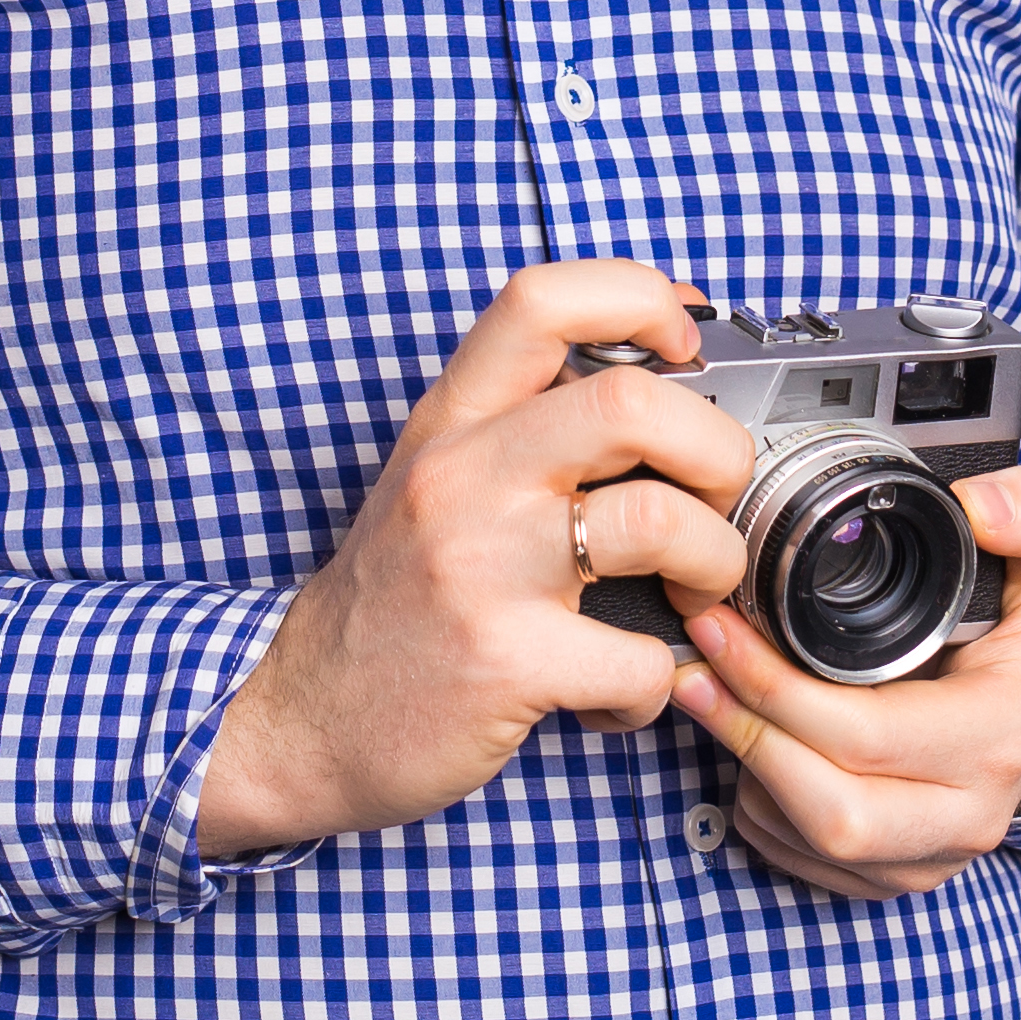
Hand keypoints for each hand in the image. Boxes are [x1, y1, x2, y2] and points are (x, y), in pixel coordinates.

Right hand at [197, 261, 762, 854]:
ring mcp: (483, 569)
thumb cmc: (392, 598)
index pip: (545, 300)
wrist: (302, 719)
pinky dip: (659, 682)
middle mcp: (463, 478)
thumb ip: (525, 424)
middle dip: (718, 450)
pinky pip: (643, 660)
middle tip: (717, 497)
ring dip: (714, 562)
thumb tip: (658, 370)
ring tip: (693, 592)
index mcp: (453, 421)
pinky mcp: (505, 663)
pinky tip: (624, 690)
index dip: (641, 299)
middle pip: (633, 403)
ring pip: (660, 522)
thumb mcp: (437, 480)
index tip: (686, 346)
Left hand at [670, 462, 1020, 901]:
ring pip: (807, 841)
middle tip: (694, 663)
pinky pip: (802, 862)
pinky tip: (752, 743)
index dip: (775, 688)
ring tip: (711, 693)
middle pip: (831, 809)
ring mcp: (932, 857)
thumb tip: (981, 506)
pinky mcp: (897, 876)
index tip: (719, 626)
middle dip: (745, 732)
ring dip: (745, 769)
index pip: (867, 734)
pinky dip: (760, 807)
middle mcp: (970, 814)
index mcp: (999, 737)